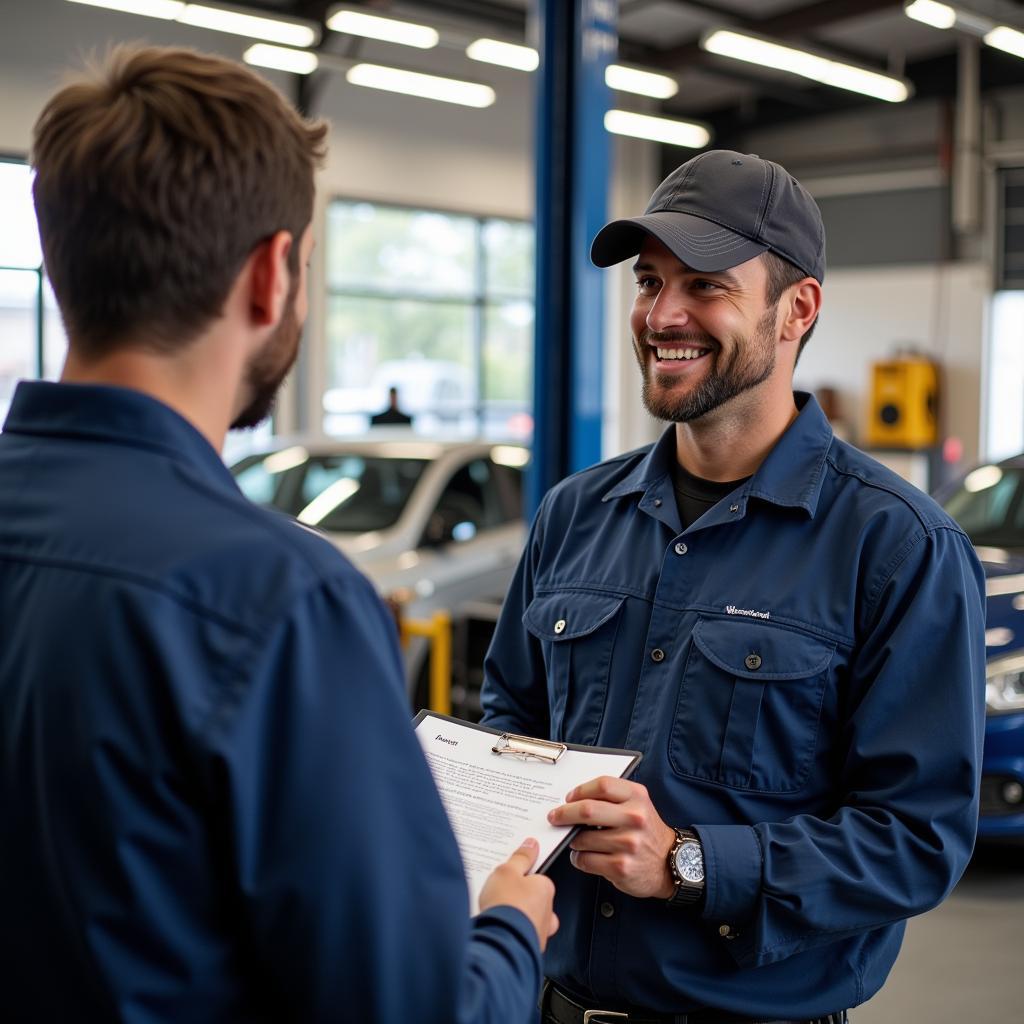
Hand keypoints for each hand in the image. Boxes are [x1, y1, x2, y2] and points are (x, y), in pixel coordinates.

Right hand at [478, 838, 558, 950]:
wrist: (501, 942)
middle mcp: (547, 911)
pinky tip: (498, 930)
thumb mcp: (507, 871)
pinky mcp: (529, 949)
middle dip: (518, 898)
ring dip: (516, 918)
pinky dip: (511, 934)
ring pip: (528, 920)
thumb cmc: (506, 906)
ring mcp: (539, 932)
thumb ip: (520, 858)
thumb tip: (531, 845)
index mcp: (545, 889)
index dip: (520, 877)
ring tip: (497, 915)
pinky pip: (521, 938)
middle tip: (499, 896)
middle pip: (532, 900)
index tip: (508, 878)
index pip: (536, 878)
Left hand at [547, 776, 675, 898]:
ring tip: (577, 840)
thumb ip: (612, 798)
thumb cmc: (646, 831)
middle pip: (588, 810)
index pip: (603, 784)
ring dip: (573, 840)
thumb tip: (574, 800)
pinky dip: (578, 858)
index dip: (580, 790)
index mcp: (637, 797)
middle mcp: (635, 818)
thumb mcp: (638, 805)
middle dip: (565, 813)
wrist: (670, 864)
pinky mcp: (621, 867)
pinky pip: (585, 860)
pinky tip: (583, 856)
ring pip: (583, 838)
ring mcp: (628, 843)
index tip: (569, 798)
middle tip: (555, 817)